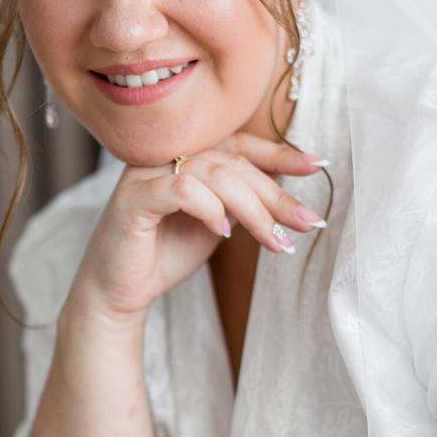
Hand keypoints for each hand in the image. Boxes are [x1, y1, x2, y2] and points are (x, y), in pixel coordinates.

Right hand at [68, 133, 326, 322]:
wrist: (119, 292)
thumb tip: (286, 188)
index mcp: (185, 156)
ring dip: (253, 209)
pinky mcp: (132, 199)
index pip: (238, 144)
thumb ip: (240, 201)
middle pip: (232, 161)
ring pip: (214, 173)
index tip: (317, 166)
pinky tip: (224, 233)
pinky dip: (210, 209)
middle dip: (274, 194)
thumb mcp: (216, 224)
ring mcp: (146, 174)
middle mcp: (164, 156)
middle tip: (306, 221)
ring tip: (276, 240)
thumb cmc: (164, 254)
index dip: (278, 153)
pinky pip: (182, 188)